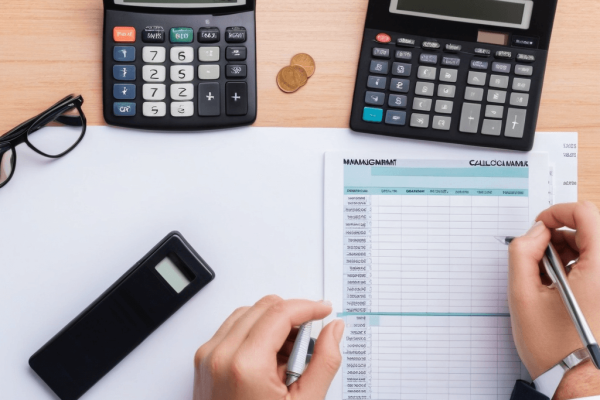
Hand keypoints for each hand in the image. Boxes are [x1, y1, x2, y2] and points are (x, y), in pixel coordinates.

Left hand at [193, 296, 344, 399]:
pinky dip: (256, 332)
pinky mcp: (204, 360)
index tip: (324, 310)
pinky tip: (271, 359)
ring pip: (248, 313)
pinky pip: (233, 327)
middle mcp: (220, 354)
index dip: (308, 307)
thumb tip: (334, 330)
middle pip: (265, 307)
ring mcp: (208, 356)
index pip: (281, 312)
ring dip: (274, 323)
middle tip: (311, 339)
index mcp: (245, 365)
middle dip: (293, 316)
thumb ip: (324, 362)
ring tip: (290, 356)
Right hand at [508, 202, 599, 397]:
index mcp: (599, 270)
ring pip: (593, 245)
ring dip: (567, 251)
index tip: (540, 225)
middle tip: (537, 256)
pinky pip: (595, 264)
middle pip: (591, 227)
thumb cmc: (553, 346)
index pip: (586, 213)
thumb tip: (535, 232)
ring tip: (546, 277)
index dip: (557, 212)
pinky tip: (558, 286)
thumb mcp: (522, 294)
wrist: (576, 381)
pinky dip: (576, 265)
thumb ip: (523, 252)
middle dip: (559, 234)